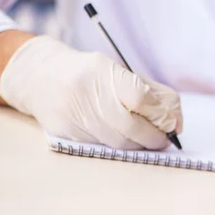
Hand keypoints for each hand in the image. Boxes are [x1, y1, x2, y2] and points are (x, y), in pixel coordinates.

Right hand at [0, 36, 182, 149]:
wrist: (40, 76)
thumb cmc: (87, 72)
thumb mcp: (115, 69)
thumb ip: (146, 89)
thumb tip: (174, 117)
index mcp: (102, 69)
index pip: (140, 97)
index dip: (159, 113)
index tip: (170, 121)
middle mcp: (85, 91)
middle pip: (130, 125)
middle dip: (153, 137)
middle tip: (165, 139)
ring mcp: (72, 113)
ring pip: (116, 140)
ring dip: (138, 145)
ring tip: (149, 141)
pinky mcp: (65, 131)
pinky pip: (101, 144)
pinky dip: (119, 146)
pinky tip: (127, 141)